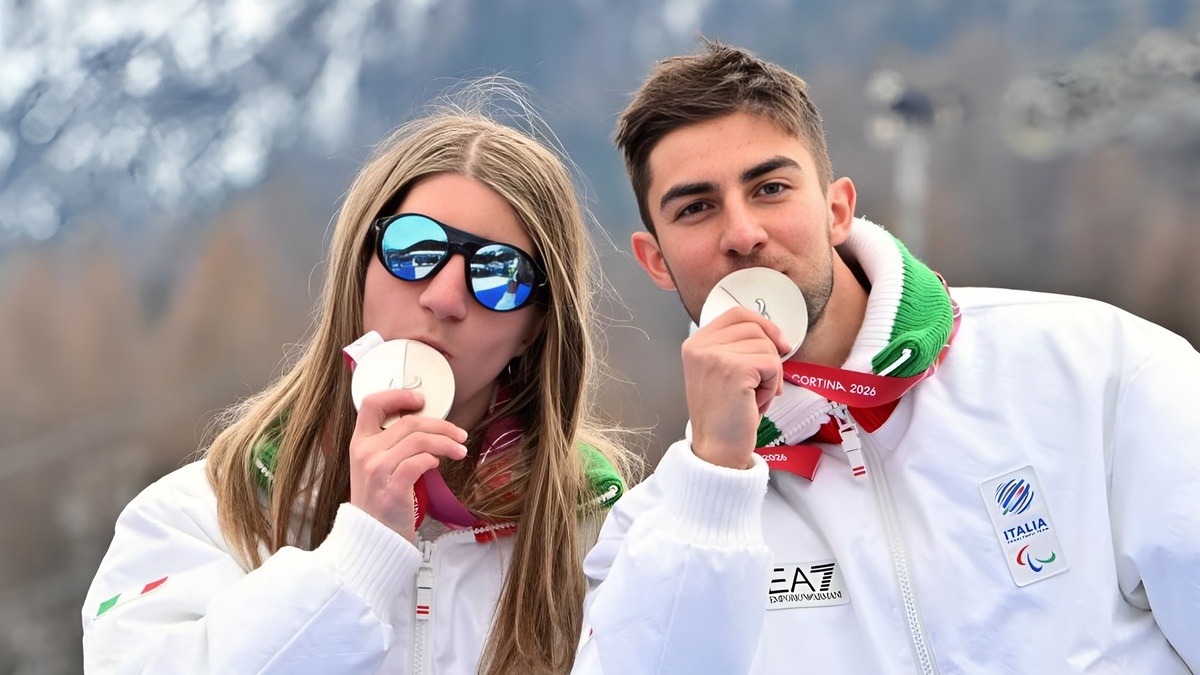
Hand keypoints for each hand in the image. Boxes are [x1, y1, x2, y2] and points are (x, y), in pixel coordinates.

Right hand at [349, 388, 468, 540]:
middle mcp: (365, 453)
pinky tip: (438, 464)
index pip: (371, 404)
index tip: (421, 399)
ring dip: (446, 442)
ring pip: (419, 440)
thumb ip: (391, 443)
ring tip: (459, 449)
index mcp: (359, 443)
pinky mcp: (392, 489)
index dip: (398, 395)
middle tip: (459, 434)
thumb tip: (426, 423)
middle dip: (442, 425)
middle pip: (409, 422)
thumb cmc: (380, 501)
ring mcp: (376, 471)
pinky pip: (420, 461)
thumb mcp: (375, 466)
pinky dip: (434, 459)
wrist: (372, 539)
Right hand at [682, 307, 789, 469]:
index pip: (736, 314)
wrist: (716, 450)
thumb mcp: (720, 373)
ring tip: (752, 397)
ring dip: (770, 375)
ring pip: (766, 347)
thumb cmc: (723, 417)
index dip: (763, 324)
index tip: (779, 342)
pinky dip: (772, 386)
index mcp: (695, 344)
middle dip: (768, 356)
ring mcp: (715, 356)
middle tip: (760, 384)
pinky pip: (772, 365)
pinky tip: (756, 402)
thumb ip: (735, 349)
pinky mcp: (735, 369)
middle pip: (755, 328)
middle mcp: (701, 346)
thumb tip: (772, 335)